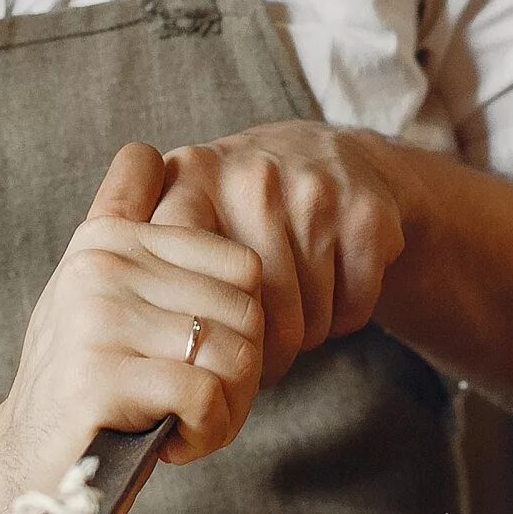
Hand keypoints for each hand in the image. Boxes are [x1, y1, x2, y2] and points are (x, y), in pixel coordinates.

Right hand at [0, 144, 268, 479]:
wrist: (22, 466)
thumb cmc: (80, 383)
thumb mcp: (98, 289)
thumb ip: (122, 221)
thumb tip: (144, 152)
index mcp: (108, 236)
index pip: (244, 265)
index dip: (240, 322)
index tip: (198, 355)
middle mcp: (100, 264)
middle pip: (247, 312)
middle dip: (241, 374)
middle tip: (195, 404)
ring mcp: (97, 317)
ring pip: (236, 355)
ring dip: (227, 408)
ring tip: (182, 422)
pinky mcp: (101, 377)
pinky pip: (207, 395)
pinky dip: (206, 432)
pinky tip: (172, 443)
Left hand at [151, 123, 410, 380]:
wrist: (336, 154)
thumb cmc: (245, 203)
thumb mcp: (187, 204)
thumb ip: (148, 256)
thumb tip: (146, 358)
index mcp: (192, 176)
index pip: (179, 281)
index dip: (194, 335)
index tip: (201, 351)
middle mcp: (250, 178)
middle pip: (250, 317)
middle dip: (256, 352)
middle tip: (255, 350)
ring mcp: (313, 192)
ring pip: (306, 322)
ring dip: (303, 337)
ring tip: (293, 312)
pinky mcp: (366, 215)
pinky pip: (352, 308)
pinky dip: (345, 317)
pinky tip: (332, 289)